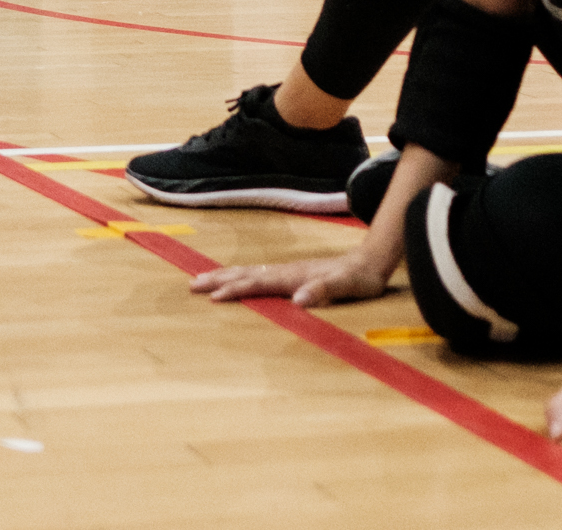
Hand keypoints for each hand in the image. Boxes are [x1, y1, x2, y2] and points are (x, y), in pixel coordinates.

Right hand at [189, 250, 392, 307]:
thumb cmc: (359, 278)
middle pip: (246, 274)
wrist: (370, 261)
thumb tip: (299, 299)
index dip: (236, 290)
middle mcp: (286, 272)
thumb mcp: (346, 286)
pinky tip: (234, 280)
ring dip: (224, 276)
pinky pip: (257, 275)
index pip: (258, 283)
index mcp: (293, 276)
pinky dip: (239, 277)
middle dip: (219, 279)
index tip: (214, 297)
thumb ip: (323, 291)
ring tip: (202, 280)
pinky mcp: (291, 274)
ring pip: (249, 273)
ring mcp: (287, 271)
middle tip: (192, 284)